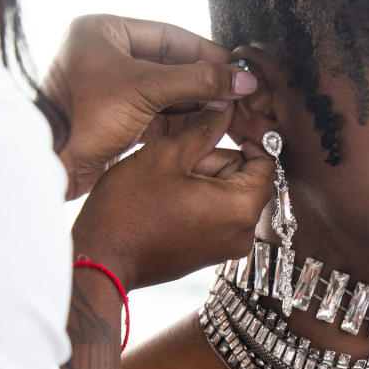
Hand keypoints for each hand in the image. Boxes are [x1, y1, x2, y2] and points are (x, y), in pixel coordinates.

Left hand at [39, 14, 258, 198]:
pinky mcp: (116, 120)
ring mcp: (111, 90)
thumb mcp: (146, 89)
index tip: (236, 66)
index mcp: (103, 31)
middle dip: (204, 80)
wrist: (48, 164)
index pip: (169, 34)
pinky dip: (183, 119)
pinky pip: (158, 114)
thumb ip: (199, 80)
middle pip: (170, 64)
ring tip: (230, 109)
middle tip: (238, 90)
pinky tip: (210, 124)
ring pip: (167, 92)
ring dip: (197, 101)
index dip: (206, 51)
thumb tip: (244, 78)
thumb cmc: (82, 115)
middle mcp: (106, 56)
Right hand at [70, 107, 273, 290]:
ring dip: (202, 179)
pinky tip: (165, 199)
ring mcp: (226, 246)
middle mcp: (243, 233)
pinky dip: (196, 198)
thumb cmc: (130, 210)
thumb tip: (227, 108)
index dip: (245, 136)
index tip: (216, 126)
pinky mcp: (208, 253)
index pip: (266, 161)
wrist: (101, 260)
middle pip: (244, 177)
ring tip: (165, 183)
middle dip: (214, 161)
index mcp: (242, 208)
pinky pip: (215, 213)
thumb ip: (205, 129)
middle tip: (175, 163)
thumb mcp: (167, 155)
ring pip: (227, 193)